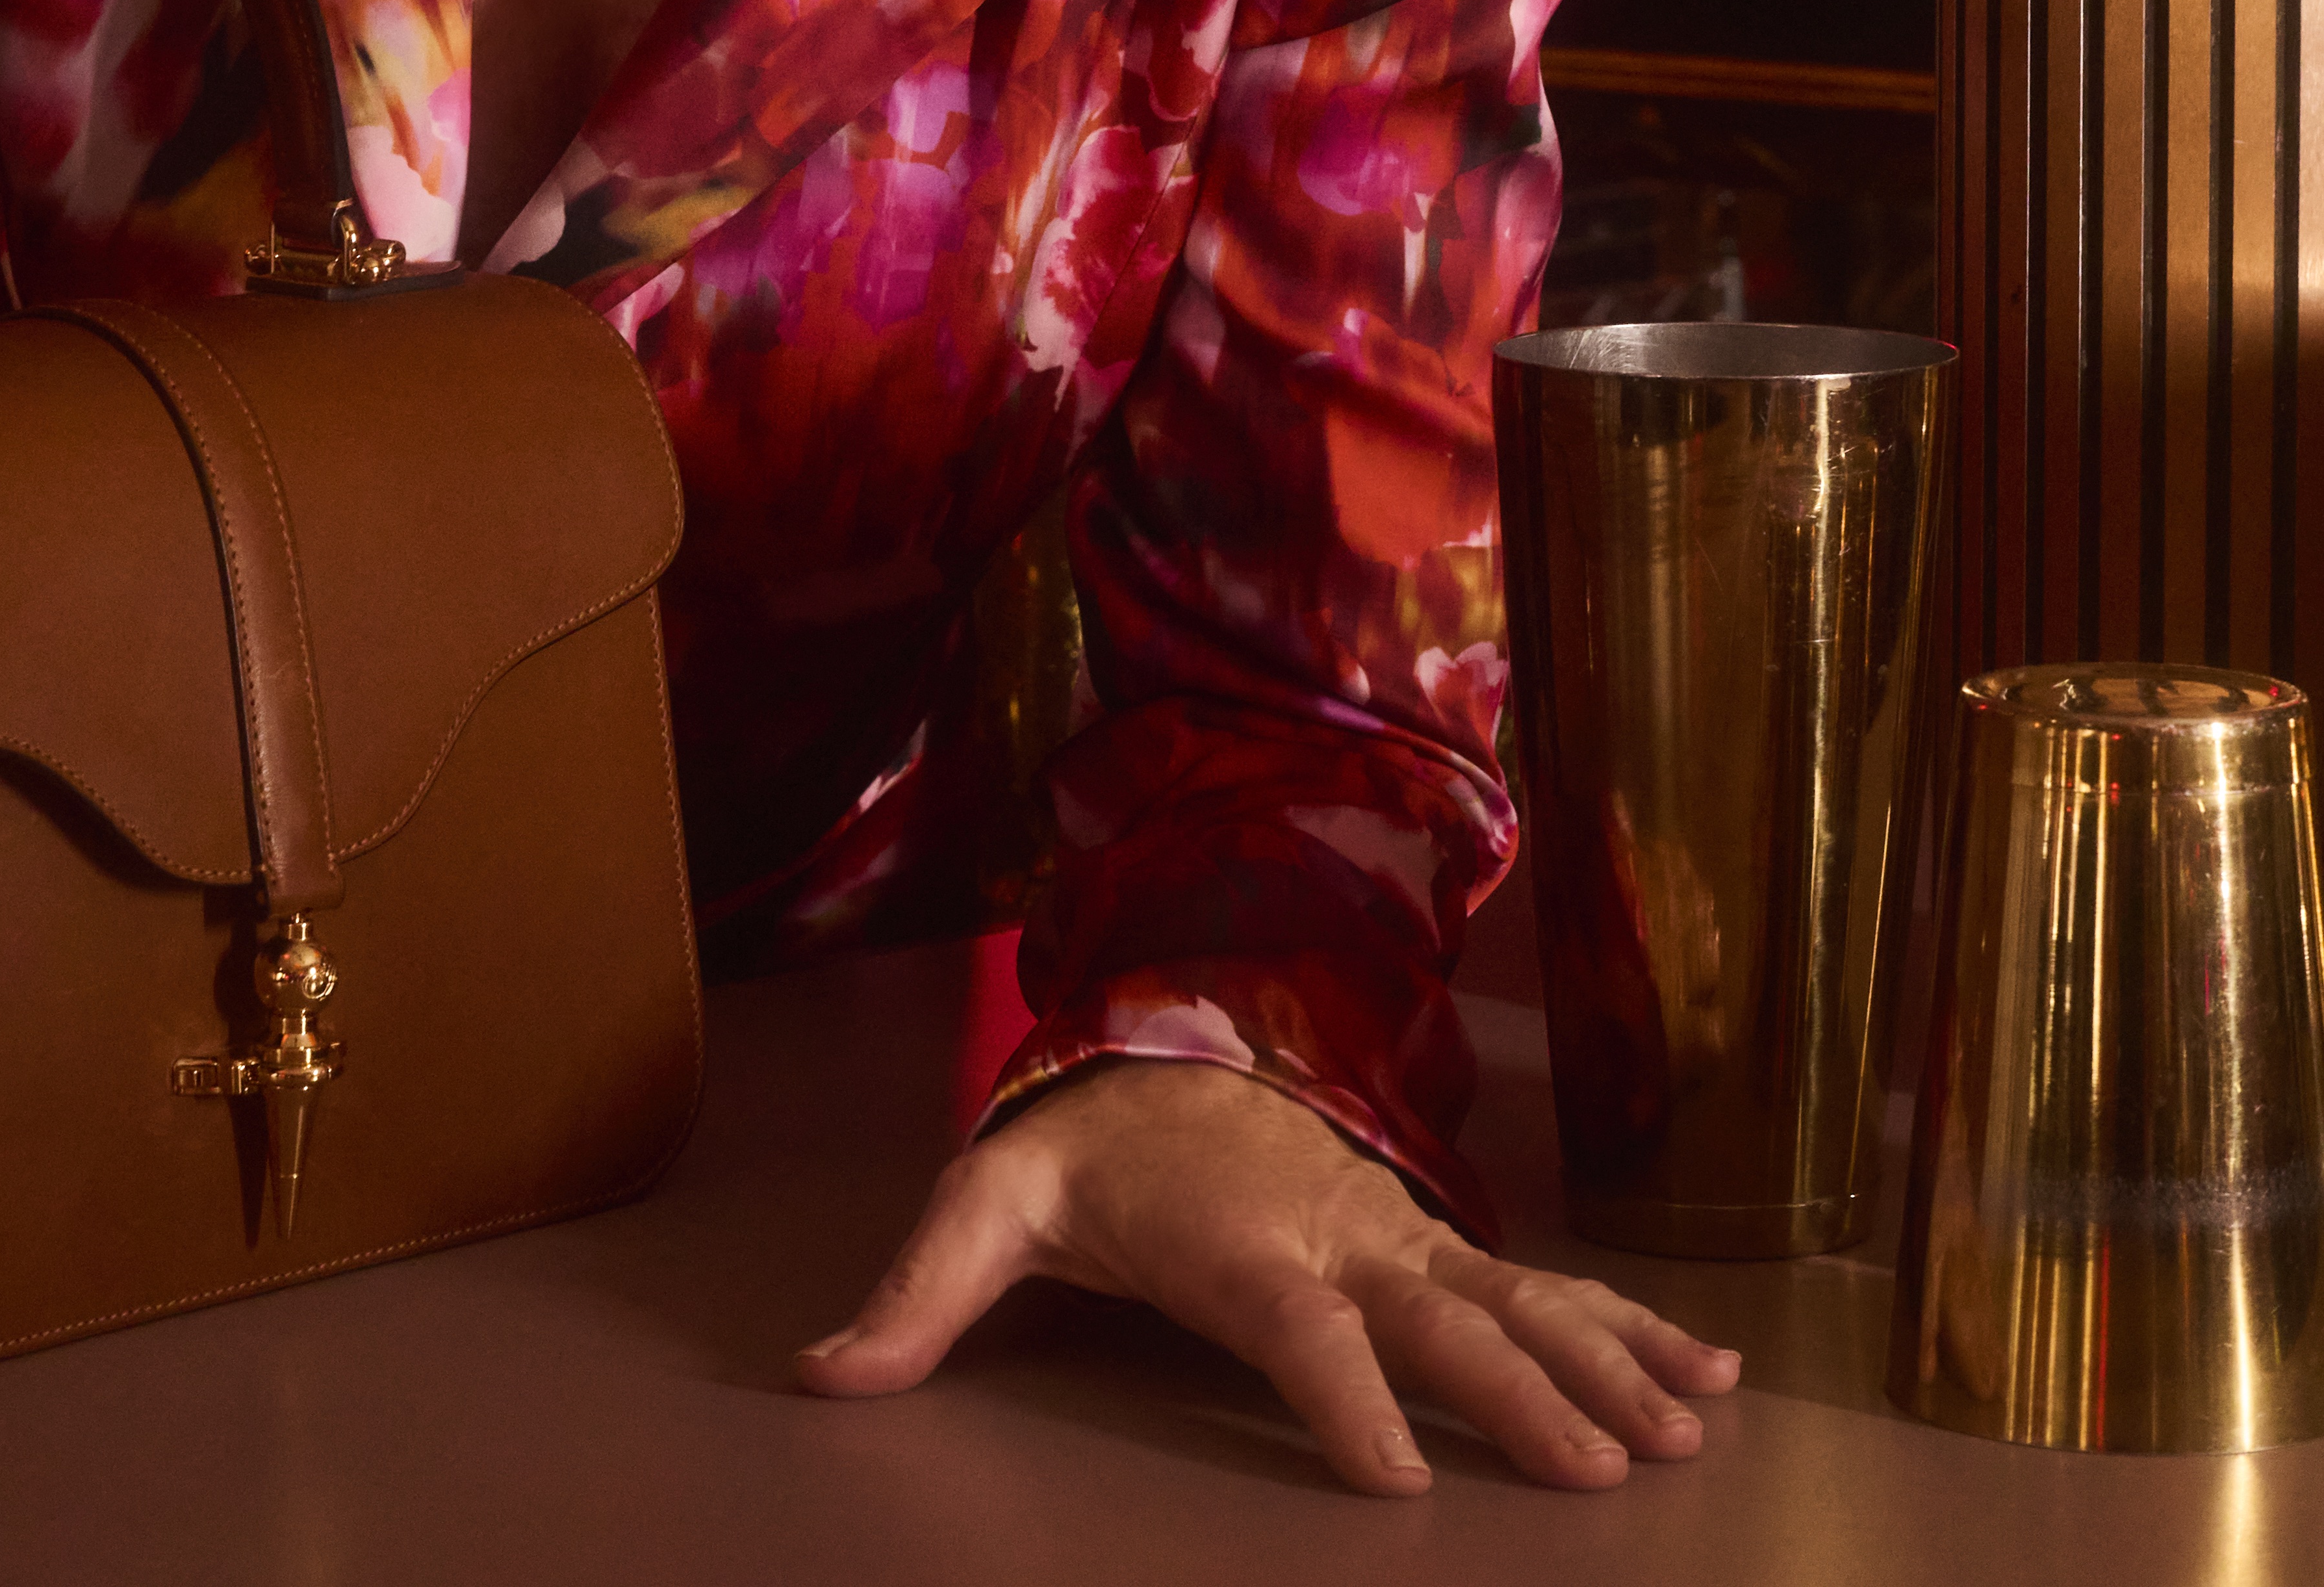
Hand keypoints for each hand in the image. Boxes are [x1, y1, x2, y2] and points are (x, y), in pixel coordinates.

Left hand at [796, 1055, 1740, 1496]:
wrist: (1155, 1046)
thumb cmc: (1078, 1154)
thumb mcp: (985, 1205)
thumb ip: (916, 1296)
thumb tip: (820, 1375)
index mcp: (1235, 1242)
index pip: (1291, 1326)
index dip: (1335, 1397)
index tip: (1389, 1481)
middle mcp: (1336, 1236)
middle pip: (1432, 1319)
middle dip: (1514, 1394)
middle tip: (1593, 1472)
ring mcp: (1397, 1239)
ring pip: (1512, 1303)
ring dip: (1600, 1366)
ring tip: (1680, 1432)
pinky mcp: (1429, 1245)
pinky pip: (1539, 1288)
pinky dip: (1630, 1328)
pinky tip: (1707, 1377)